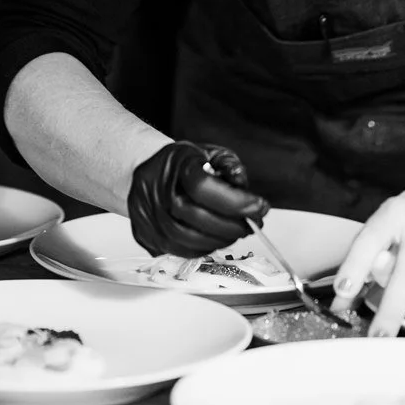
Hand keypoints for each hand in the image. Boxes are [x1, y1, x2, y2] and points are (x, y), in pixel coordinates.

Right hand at [127, 141, 267, 258]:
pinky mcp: (145, 234)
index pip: (203, 187)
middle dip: (232, 226)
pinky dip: (203, 249)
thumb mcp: (212, 154)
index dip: (235, 202)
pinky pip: (178, 250)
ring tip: (236, 233)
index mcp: (175, 164)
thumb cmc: (184, 164)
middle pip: (196, 217)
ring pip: (187, 240)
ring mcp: (147, 214)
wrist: (149, 170)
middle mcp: (156, 190)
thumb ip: (232, 170)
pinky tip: (215, 240)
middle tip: (252, 225)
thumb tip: (248, 197)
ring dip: (219, 241)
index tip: (259, 208)